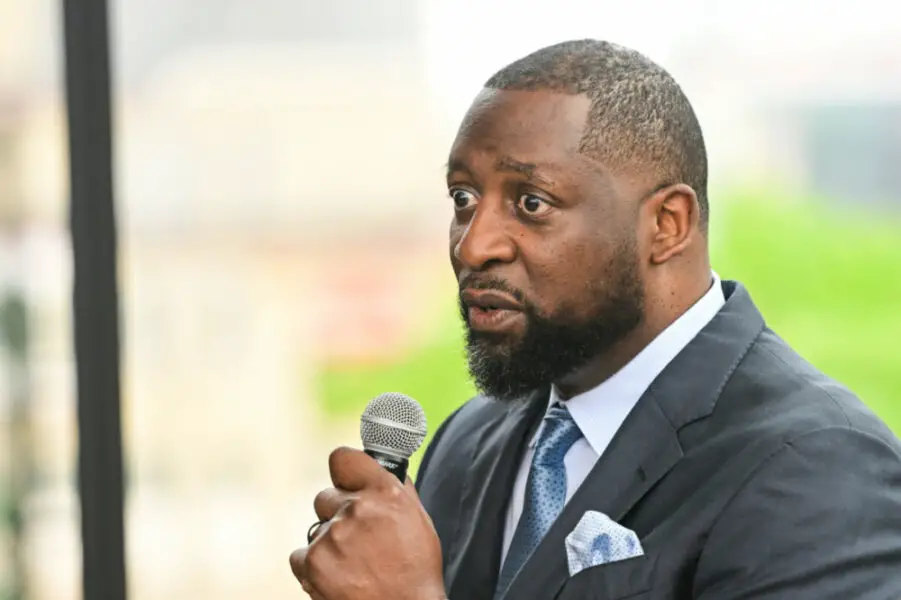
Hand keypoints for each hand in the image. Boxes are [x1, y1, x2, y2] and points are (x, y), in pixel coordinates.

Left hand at [289, 447, 446, 599]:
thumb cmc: (415, 570)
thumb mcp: (417, 520)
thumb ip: (395, 490)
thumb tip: (380, 467)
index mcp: (385, 493)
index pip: (343, 458)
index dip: (343, 472)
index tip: (346, 481)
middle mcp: (357, 509)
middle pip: (325, 496)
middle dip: (337, 513)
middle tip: (357, 538)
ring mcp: (332, 536)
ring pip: (317, 528)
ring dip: (329, 542)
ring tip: (354, 564)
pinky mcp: (312, 563)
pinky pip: (301, 554)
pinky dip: (314, 567)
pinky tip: (339, 576)